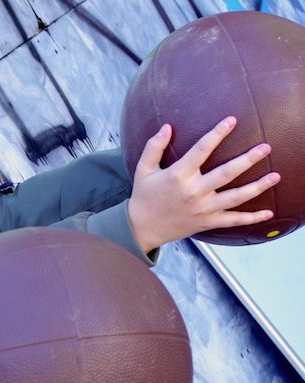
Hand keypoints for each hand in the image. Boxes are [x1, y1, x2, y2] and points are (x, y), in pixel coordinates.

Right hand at [127, 117, 280, 251]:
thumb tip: (167, 126)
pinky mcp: (206, 223)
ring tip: (276, 176)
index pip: (201, 150)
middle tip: (266, 147)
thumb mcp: (143, 170)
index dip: (217, 134)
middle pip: (226, 174)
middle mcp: (193, 192)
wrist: (141, 228)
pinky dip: (251, 218)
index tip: (232, 120)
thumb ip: (154, 147)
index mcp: (178, 176)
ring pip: (235, 197)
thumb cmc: (143, 197)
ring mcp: (202, 209)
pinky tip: (269, 213)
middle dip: (247, 160)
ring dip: (257, 187)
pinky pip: (232, 221)